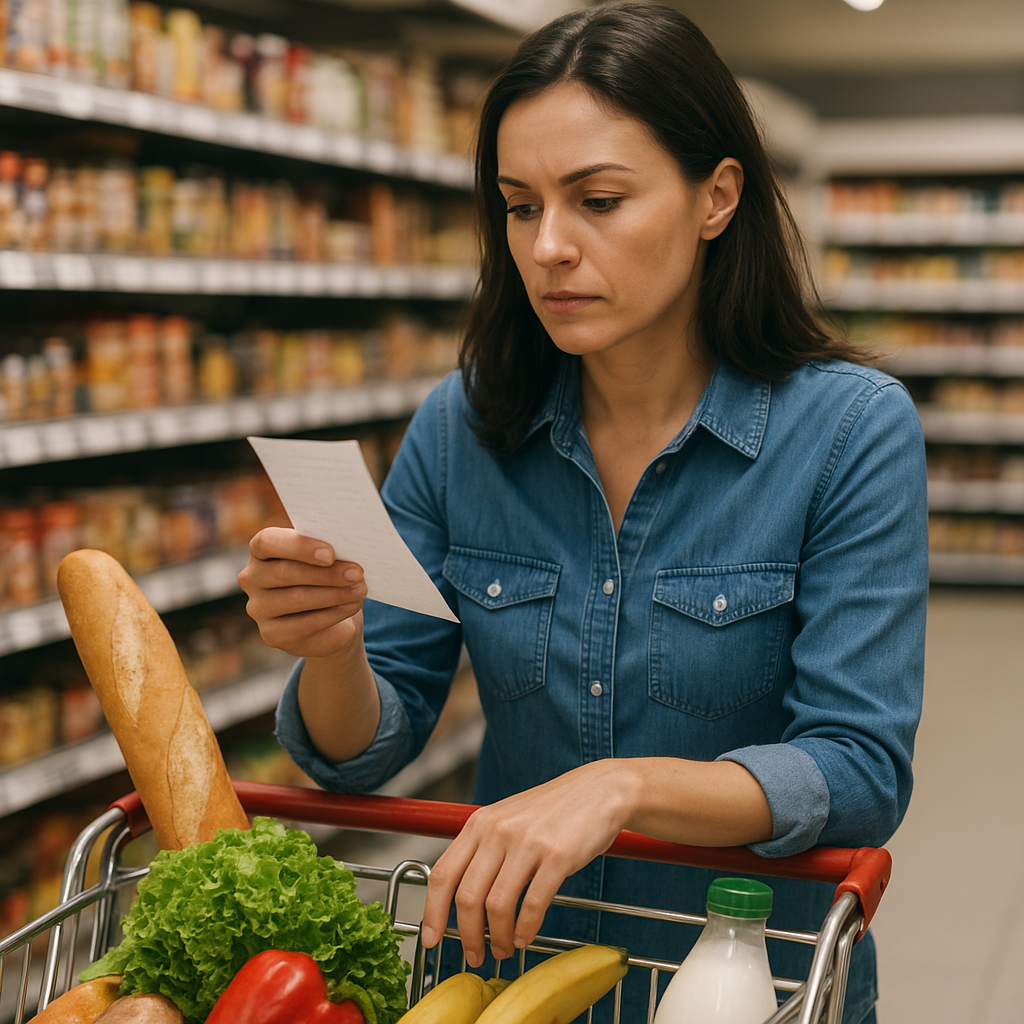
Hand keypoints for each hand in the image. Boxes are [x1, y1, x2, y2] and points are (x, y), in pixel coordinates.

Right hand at [237, 527, 367, 659]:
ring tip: (360, 589)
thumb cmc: (326, 578)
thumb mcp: (326, 560)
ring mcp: (258, 608)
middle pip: (285, 572)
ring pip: (297, 598)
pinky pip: (305, 623)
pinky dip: (333, 613)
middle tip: (357, 572)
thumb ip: (326, 552)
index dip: (299, 546)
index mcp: (261, 551)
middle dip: (326, 573)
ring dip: (334, 593)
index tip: (331, 553)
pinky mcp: (272, 634)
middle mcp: (252, 578)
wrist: (330, 620)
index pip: (267, 542)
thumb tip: (347, 549)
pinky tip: (352, 606)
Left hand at [420, 761, 637, 965]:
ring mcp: (527, 843)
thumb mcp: (507, 819)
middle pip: (467, 897)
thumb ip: (484, 849)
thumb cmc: (552, 810)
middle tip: (475, 956)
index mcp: (480, 823)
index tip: (431, 939)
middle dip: (468, 936)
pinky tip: (525, 937)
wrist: (599, 790)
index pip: (443, 873)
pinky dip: (526, 929)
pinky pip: (533, 904)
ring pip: (497, 906)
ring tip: (504, 949)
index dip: (433, 912)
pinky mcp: (557, 856)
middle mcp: (498, 831)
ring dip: (498, 938)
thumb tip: (461, 897)